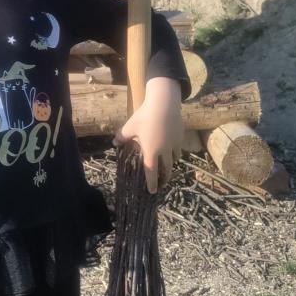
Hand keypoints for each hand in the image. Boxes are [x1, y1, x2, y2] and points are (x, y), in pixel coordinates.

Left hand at [114, 77, 182, 193]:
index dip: (152, 183)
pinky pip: (178, 148)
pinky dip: (175, 151)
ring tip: (167, 166)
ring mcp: (174, 144)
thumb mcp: (130, 126)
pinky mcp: (180, 136)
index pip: (151, 171)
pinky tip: (172, 149)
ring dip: (170, 164)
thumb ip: (122, 136)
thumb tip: (114, 142)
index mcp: (151, 151)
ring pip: (174, 159)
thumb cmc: (145, 116)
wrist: (164, 103)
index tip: (152, 191)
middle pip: (166, 169)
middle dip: (164, 178)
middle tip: (162, 183)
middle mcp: (164, 150)